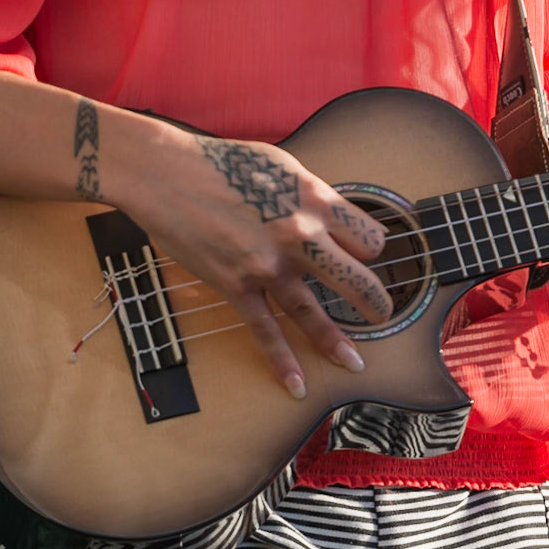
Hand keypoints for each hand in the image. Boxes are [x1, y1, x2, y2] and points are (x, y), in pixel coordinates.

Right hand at [120, 126, 391, 396]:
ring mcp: (268, 264)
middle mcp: (298, 234)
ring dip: (337, 342)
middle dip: (375, 302)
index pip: (368, 237)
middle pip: (357, 279)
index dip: (372, 250)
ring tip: (355, 362)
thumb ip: (310, 196)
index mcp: (314, 200)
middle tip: (382, 314)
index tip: (367, 260)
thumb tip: (330, 217)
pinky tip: (297, 385)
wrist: (167, 173)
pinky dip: (282, 362)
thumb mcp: (282, 165)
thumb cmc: (224, 162)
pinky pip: (265, 331)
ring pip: (314, 312)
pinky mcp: (237, 285)